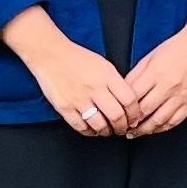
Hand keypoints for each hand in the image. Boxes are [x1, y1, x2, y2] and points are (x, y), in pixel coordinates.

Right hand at [23, 27, 138, 138]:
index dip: (135, 114)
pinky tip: (93, 129)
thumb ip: (116, 82)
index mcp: (107, 76)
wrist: (50, 55)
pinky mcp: (65, 107)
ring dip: (107, 131)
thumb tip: (128, 101)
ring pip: (100, 125)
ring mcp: (79, 99)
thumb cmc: (77, 58)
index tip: (135, 118)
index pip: (129, 100)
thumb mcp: (104, 65)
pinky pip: (80, 126)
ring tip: (109, 130)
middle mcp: (94, 88)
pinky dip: (89, 132)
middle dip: (123, 126)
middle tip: (124, 128)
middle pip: (117, 116)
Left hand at [114, 13, 186, 137]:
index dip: (122, 109)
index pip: (133, 97)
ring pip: (159, 120)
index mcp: (155, 73)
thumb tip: (123, 93)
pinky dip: (162, 128)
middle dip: (131, 122)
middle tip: (123, 126)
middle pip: (144, 111)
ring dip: (144, 130)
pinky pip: (175, 121)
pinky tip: (154, 128)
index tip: (117, 113)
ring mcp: (181, 95)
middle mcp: (168, 86)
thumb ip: (135, 76)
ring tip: (135, 132)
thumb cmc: (175, 49)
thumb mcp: (149, 58)